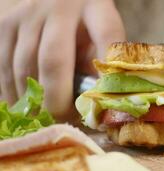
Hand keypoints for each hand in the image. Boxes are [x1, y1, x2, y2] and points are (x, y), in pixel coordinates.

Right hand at [0, 0, 124, 119]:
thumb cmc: (81, 20)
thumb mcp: (97, 30)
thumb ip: (98, 60)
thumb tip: (93, 103)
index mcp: (95, 6)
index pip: (107, 35)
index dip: (107, 71)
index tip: (104, 101)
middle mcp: (60, 7)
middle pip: (54, 61)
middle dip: (57, 99)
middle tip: (62, 119)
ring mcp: (28, 14)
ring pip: (24, 66)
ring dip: (32, 99)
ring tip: (43, 117)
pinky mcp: (5, 22)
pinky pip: (4, 64)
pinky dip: (12, 90)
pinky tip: (23, 104)